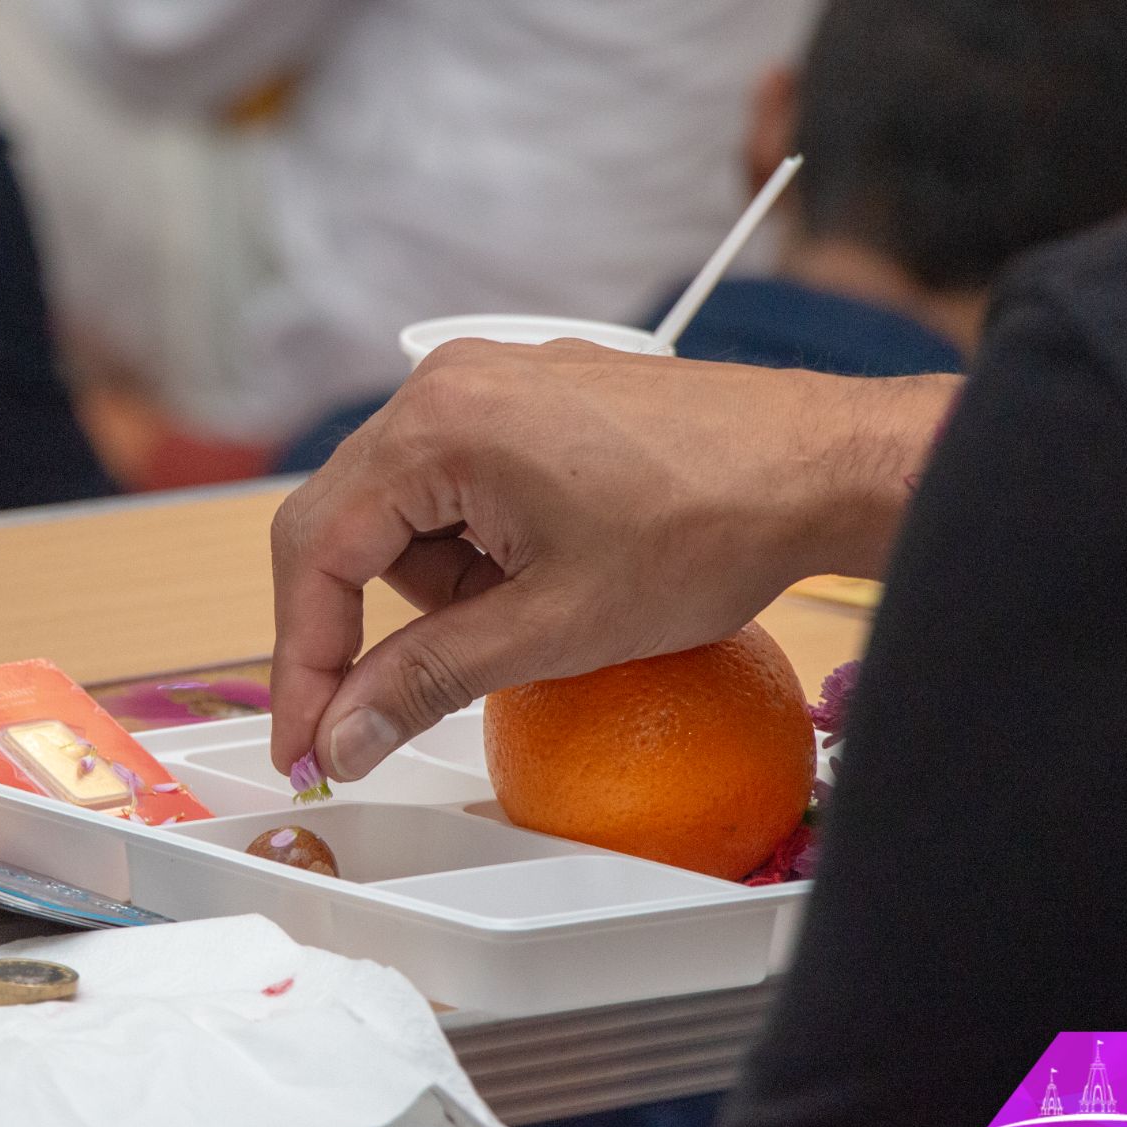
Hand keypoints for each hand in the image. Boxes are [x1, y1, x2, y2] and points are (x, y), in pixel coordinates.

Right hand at [268, 339, 955, 782]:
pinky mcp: (524, 396)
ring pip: (400, 511)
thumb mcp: (553, 629)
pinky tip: (545, 574)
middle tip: (383, 713)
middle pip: (346, 525)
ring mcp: (486, 381)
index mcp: (437, 426)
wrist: (823, 466)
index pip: (317, 552)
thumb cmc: (711, 528)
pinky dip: (474, 547)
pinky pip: (452, 483)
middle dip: (366, 625)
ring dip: (439, 586)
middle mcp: (445, 384)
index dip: (302, 662)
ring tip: (532, 612)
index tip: (307, 744)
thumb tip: (342, 736)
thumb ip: (425, 682)